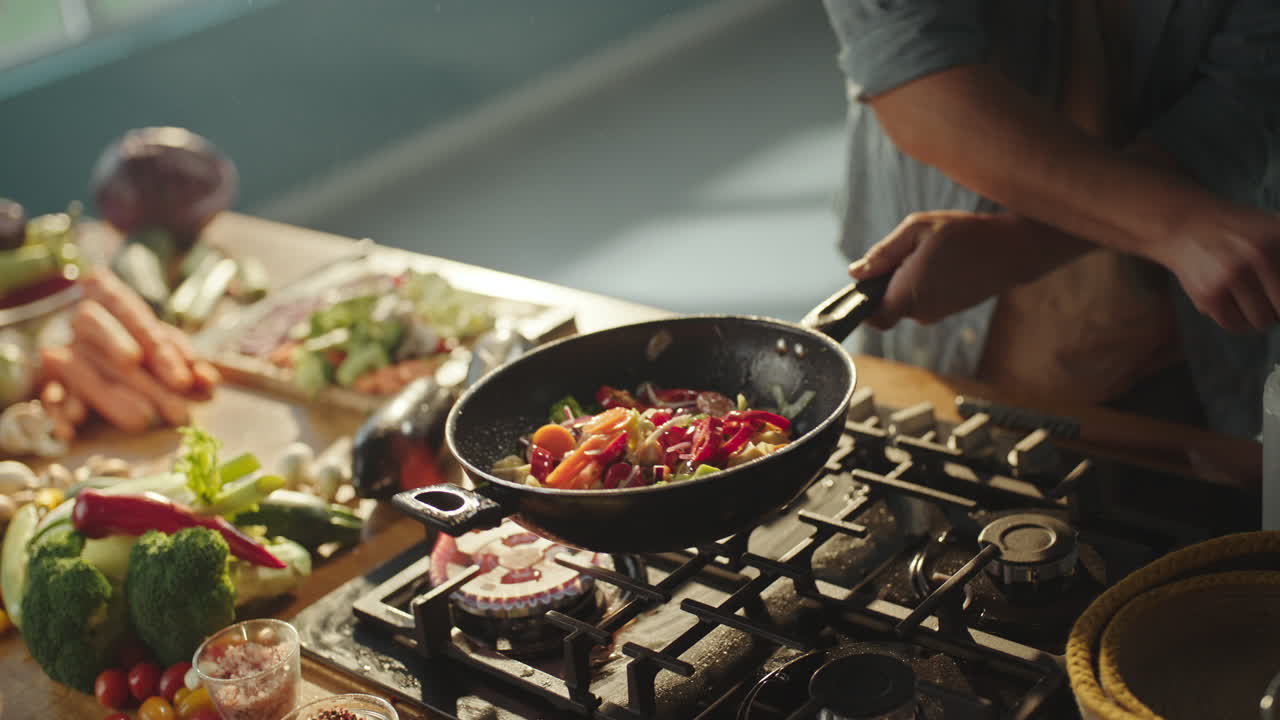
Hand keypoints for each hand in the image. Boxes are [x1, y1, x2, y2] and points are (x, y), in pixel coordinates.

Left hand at [848, 210, 1088, 328]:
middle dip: (891, 282)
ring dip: (910, 281)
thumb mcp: (917, 229)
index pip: (873, 318)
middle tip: (911, 251)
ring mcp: (939, 314)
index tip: (872, 278)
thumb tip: (856, 273)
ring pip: (908, 302)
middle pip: (889, 306)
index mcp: (909, 293)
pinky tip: (944, 262)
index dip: (865, 302)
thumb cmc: (964, 234)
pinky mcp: (951, 310)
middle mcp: (922, 311)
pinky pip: (926, 300)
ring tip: (932, 253)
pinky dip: (927, 283)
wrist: (1013, 249)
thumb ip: (883, 254)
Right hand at [1151, 206, 1279, 332]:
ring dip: (1261, 318)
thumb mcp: (1274, 228)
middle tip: (1271, 301)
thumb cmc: (1234, 229)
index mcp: (1278, 238)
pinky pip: (1234, 325)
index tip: (1275, 292)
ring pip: (1262, 321)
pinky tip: (1235, 308)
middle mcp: (1258, 256)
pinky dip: (1238, 322)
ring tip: (1254, 305)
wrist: (1184, 225)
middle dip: (1279, 309)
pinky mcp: (1208, 294)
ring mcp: (1230, 277)